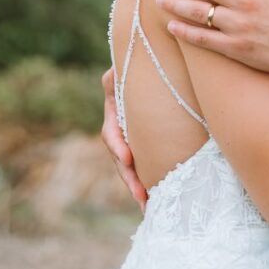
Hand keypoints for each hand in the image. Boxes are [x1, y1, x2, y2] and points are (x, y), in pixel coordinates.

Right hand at [101, 68, 147, 212]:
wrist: (152, 67)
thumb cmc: (137, 64)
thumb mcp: (124, 67)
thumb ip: (116, 74)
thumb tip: (111, 75)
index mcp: (115, 112)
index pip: (111, 133)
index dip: (117, 146)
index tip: (127, 158)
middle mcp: (122, 129)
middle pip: (122, 159)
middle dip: (130, 179)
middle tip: (141, 196)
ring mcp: (134, 139)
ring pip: (133, 168)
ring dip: (139, 187)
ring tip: (148, 205)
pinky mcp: (150, 145)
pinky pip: (148, 165)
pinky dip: (151, 183)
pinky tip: (157, 199)